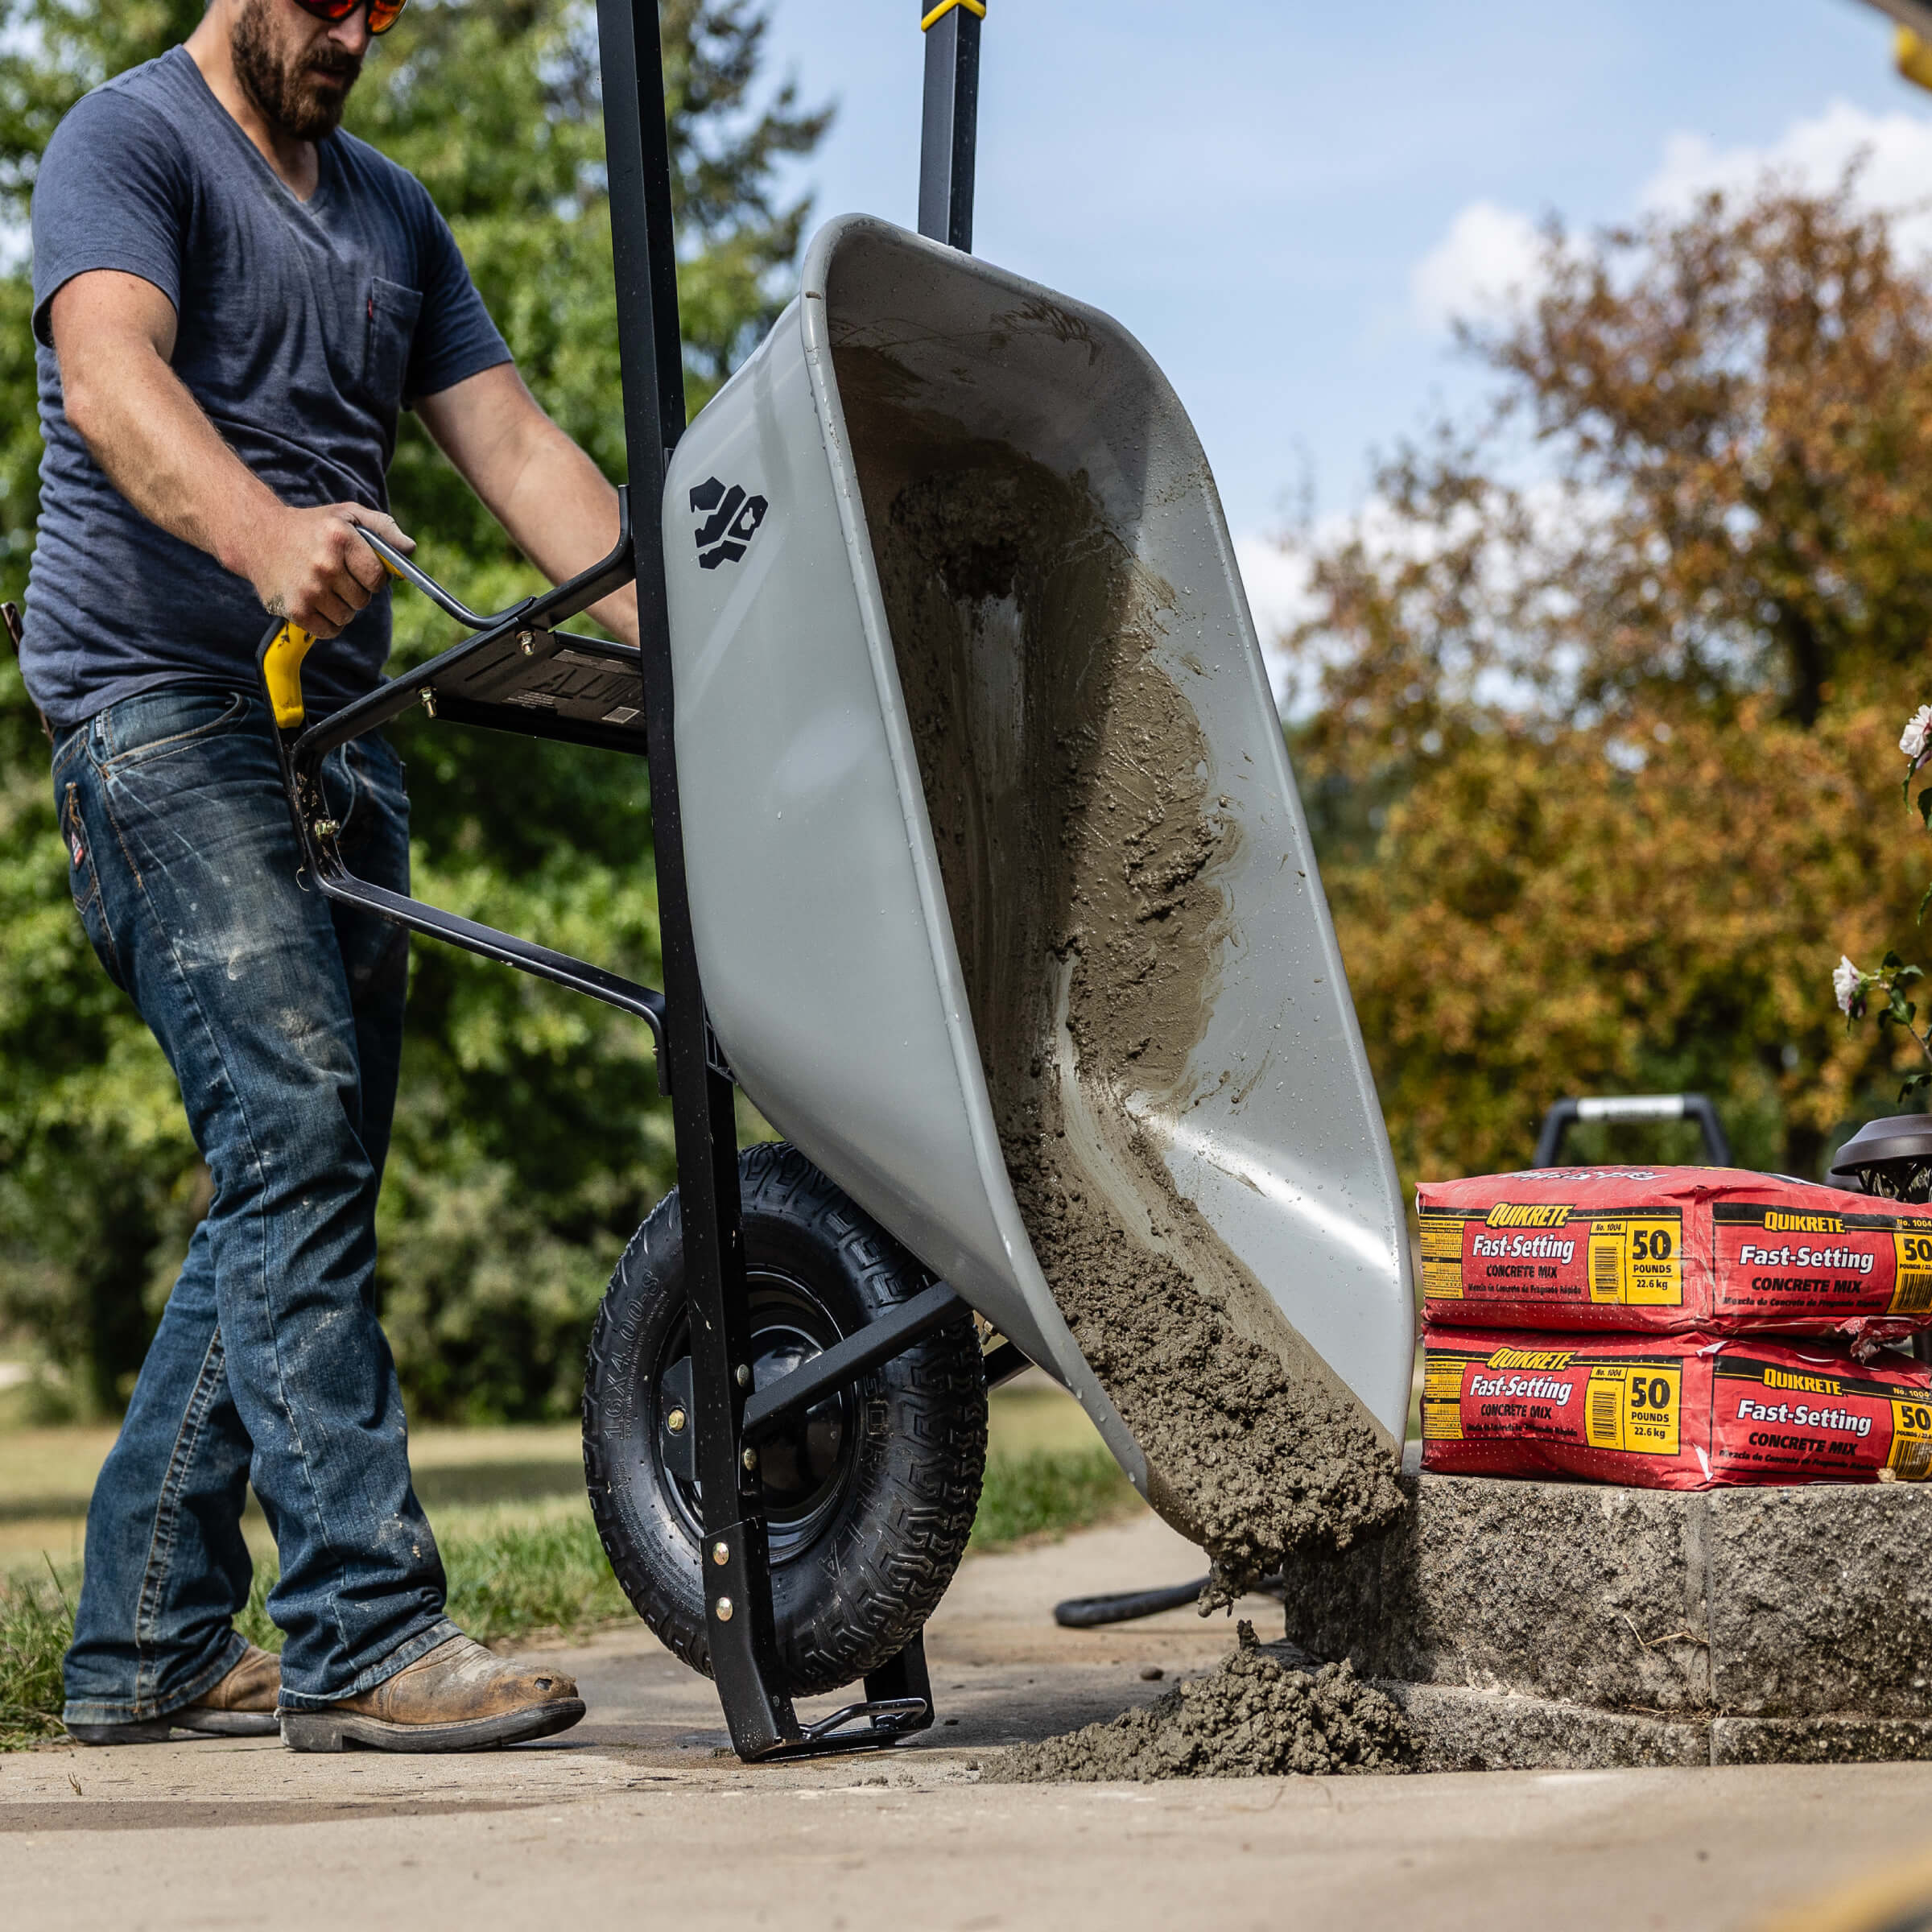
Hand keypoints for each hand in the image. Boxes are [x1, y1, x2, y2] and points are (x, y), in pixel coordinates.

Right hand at [247, 502, 414, 638]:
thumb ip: (384, 529)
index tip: (360, 569)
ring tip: (322, 585)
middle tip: (335, 574)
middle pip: (363, 600)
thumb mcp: (348, 515)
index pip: (377, 578)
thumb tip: (409, 550)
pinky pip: (330, 631)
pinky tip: (314, 601)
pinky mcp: (295, 610)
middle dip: (355, 590)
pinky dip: (327, 622)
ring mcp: (308, 589)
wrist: (258, 535)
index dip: (373, 577)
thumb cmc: (311, 527)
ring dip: (341, 606)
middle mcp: (324, 564)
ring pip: (347, 616)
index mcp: (339, 538)